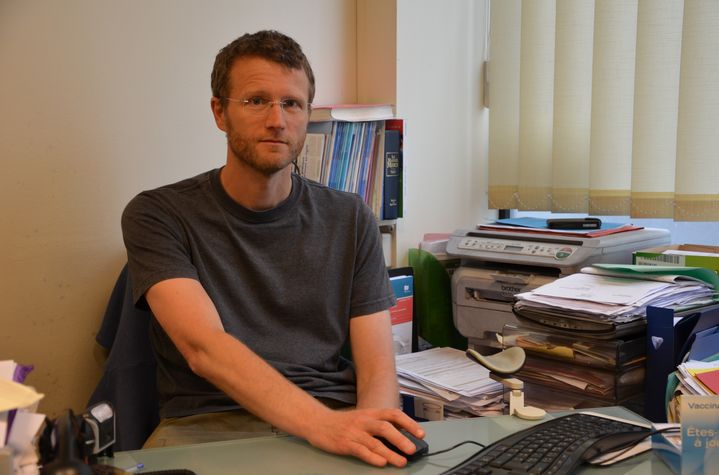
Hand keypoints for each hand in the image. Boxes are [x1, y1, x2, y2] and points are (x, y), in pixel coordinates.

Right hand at [303, 407, 424, 466]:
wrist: (318, 422)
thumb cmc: (344, 423)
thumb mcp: (363, 418)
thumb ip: (379, 425)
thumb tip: (401, 437)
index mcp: (370, 413)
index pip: (393, 414)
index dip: (408, 423)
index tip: (421, 433)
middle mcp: (364, 421)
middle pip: (385, 427)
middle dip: (401, 439)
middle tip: (412, 450)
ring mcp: (354, 433)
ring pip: (375, 442)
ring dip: (390, 453)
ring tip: (401, 461)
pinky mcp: (345, 444)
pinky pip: (361, 451)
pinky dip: (372, 458)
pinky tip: (382, 463)